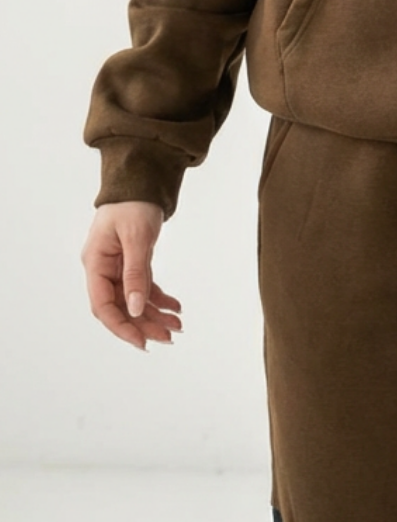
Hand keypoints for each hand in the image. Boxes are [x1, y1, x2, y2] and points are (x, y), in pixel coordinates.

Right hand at [81, 201, 181, 350]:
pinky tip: (175, 307)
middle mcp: (103, 268)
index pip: (102, 305)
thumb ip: (135, 274)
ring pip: (133, 300)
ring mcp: (117, 266)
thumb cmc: (133, 203)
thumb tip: (135, 309)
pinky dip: (159, 298)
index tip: (142, 342)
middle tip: (168, 338)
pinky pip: (143, 287)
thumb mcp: (136, 238)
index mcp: (95, 262)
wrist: (142, 179)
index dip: (121, 326)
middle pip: (120, 306)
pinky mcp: (132, 262)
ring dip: (154, 315)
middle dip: (143, 324)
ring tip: (177, 327)